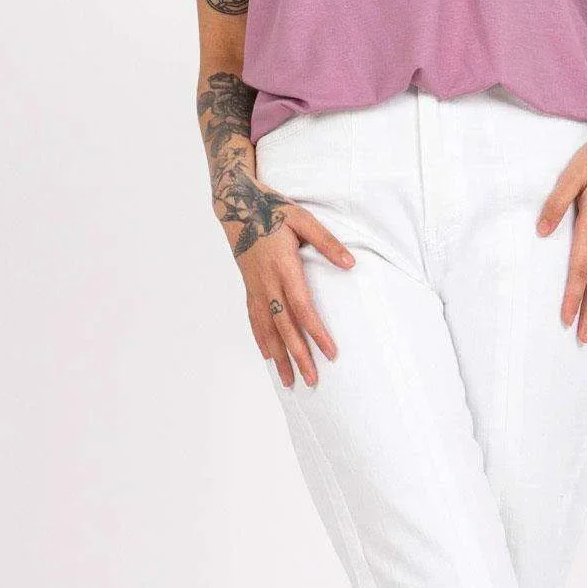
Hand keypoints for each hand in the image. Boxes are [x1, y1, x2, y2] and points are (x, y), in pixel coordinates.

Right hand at [215, 166, 353, 386]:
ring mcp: (255, 288)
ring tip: (289, 382)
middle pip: (284, 327)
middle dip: (298, 356)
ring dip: (279, 357)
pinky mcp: (249, 288)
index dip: (316, 332)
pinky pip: (254, 320)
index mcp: (283, 267)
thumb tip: (350, 263)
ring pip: (267, 329)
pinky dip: (262, 340)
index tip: (330, 353)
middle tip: (312, 380)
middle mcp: (267, 283)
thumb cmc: (272, 210)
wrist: (235, 206)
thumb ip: (327, 242)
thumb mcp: (303, 219)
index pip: (303, 307)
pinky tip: (269, 356)